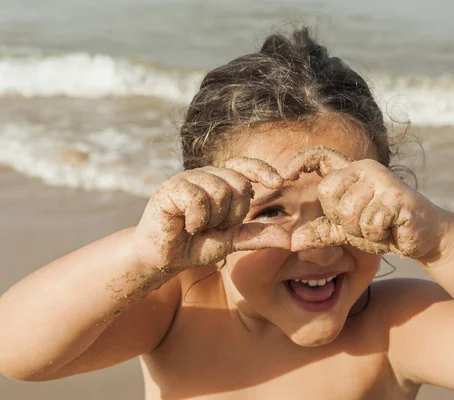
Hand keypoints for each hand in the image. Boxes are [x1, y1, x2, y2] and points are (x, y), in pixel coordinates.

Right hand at [133, 157, 290, 271]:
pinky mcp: (170, 188)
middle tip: (214, 227)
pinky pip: (197, 199)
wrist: (163, 257)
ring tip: (198, 227)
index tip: (280, 182)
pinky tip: (186, 226)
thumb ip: (257, 236)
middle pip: (238, 184)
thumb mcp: (231, 242)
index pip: (246, 166)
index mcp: (221, 182)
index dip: (263, 170)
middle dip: (233, 214)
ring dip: (212, 219)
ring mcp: (187, 178)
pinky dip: (196, 219)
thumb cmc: (195, 245)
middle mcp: (206, 175)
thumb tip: (289, 239)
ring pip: (219, 191)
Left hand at [281, 146, 447, 258]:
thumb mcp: (346, 231)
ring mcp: (382, 179)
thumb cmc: (382, 229)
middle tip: (362, 224)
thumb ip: (320, 232)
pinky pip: (369, 222)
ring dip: (360, 230)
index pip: (319, 156)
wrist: (423, 236)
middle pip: (327, 193)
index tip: (283, 176)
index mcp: (350, 172)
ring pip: (347, 211)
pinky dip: (376, 235)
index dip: (299, 161)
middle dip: (339, 218)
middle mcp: (365, 168)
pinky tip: (391, 230)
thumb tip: (292, 241)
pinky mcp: (396, 195)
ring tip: (378, 227)